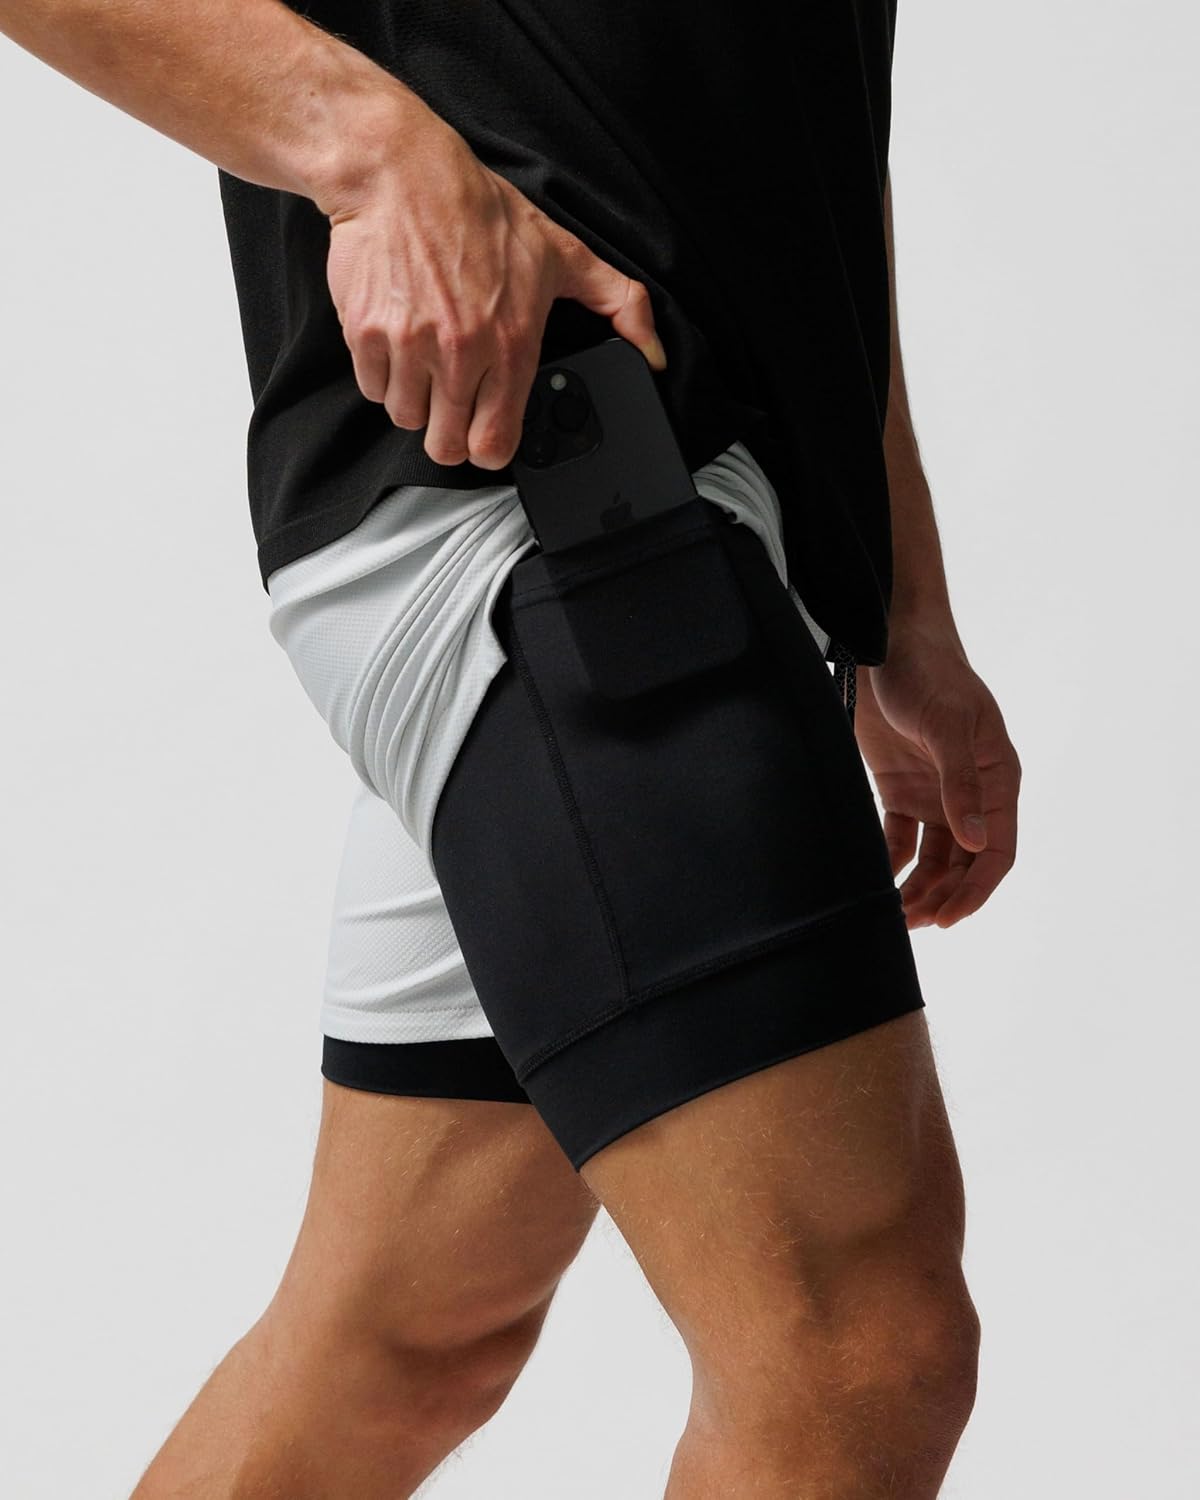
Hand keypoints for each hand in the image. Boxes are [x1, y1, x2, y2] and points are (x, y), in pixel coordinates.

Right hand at [318, 111, 666, 470]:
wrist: (403, 173)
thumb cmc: (481, 213)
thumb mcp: (564, 255)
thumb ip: (619, 304)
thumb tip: (653, 352)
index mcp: (511, 343)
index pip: (494, 446)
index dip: (491, 446)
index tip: (487, 428)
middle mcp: (460, 351)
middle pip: (446, 446)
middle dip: (450, 430)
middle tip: (453, 398)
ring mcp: (409, 344)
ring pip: (407, 418)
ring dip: (416, 399)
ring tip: (426, 358)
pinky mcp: (366, 333)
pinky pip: (373, 389)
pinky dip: (383, 374)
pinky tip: (399, 340)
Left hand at [852, 620, 1020, 928]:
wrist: (886, 642)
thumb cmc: (929, 674)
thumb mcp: (948, 726)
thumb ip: (960, 784)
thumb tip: (976, 844)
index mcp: (997, 779)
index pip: (997, 849)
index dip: (976, 889)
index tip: (950, 919)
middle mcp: (969, 793)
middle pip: (963, 863)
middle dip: (942, 896)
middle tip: (911, 924)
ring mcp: (934, 793)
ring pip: (931, 858)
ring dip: (917, 887)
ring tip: (893, 914)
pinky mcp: (899, 788)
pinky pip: (898, 838)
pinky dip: (890, 862)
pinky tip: (875, 881)